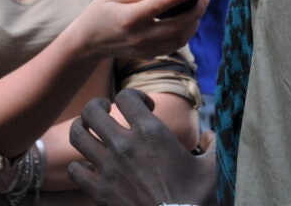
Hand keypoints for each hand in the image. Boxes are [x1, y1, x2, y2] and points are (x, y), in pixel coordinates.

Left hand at [68, 89, 216, 205]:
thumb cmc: (199, 198)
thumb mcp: (214, 166)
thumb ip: (214, 144)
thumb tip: (210, 137)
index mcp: (151, 132)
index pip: (126, 96)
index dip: (134, 96)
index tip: (144, 107)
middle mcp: (125, 145)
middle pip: (92, 111)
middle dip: (98, 106)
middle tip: (106, 110)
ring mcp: (109, 169)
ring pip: (78, 135)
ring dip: (83, 129)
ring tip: (92, 131)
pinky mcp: (100, 192)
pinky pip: (76, 169)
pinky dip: (81, 165)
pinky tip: (93, 166)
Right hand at [72, 0, 208, 61]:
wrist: (87, 43)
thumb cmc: (99, 13)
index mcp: (128, 18)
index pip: (158, 7)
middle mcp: (138, 36)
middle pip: (175, 26)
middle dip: (194, 12)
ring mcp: (144, 48)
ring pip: (179, 39)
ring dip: (193, 24)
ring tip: (199, 8)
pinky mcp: (148, 54)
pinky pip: (173, 46)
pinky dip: (185, 33)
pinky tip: (189, 21)